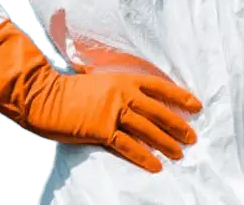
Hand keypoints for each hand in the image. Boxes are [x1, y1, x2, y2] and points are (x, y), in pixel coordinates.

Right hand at [36, 70, 200, 172]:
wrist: (47, 97)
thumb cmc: (72, 89)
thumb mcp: (100, 80)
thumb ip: (119, 87)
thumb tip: (135, 96)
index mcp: (124, 79)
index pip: (159, 87)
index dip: (179, 97)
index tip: (196, 105)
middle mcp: (123, 93)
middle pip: (158, 111)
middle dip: (178, 125)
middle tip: (193, 137)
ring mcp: (113, 111)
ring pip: (148, 129)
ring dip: (166, 143)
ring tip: (179, 154)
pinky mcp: (103, 130)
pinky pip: (128, 146)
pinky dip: (144, 157)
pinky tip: (156, 166)